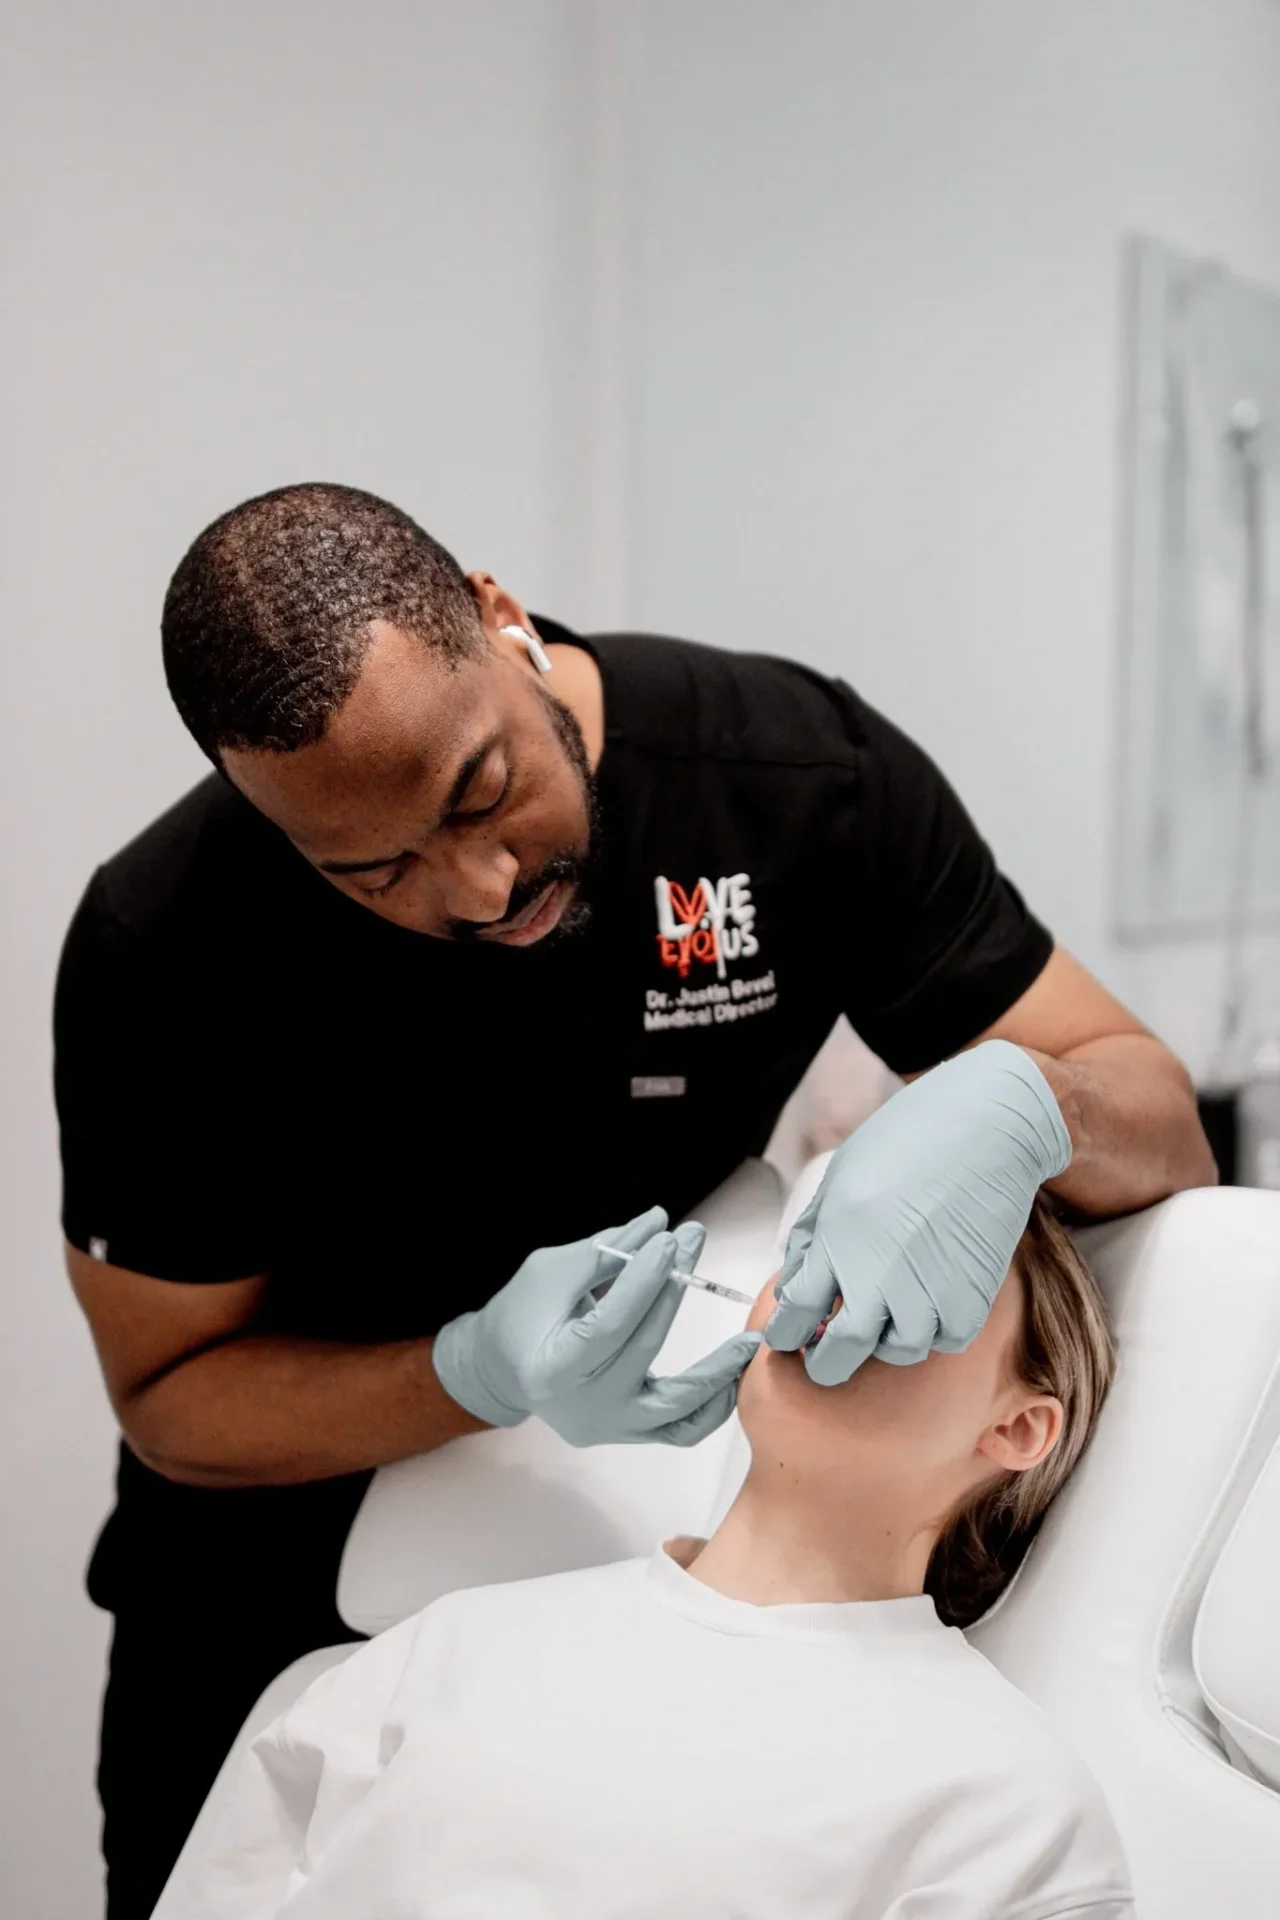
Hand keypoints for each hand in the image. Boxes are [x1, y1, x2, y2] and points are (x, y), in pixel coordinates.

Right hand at [432, 1207, 761, 1445]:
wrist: (504, 1368)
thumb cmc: (522, 1314)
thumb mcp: (549, 1273)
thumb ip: (605, 1251)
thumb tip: (660, 1223)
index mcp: (553, 1371)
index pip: (609, 1325)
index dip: (643, 1281)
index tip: (669, 1239)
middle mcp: (583, 1409)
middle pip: (642, 1348)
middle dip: (674, 1288)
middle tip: (694, 1239)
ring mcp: (610, 1428)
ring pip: (676, 1408)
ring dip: (718, 1372)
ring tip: (748, 1339)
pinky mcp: (630, 1433)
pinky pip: (681, 1429)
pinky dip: (711, 1405)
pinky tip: (733, 1374)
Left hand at [766, 1040, 1071, 1384]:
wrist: (985, 1129)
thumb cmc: (908, 1141)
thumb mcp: (841, 1178)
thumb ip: (816, 1236)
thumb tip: (795, 1284)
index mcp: (838, 1242)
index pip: (795, 1313)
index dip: (786, 1334)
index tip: (786, 1339)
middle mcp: (879, 1276)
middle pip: (841, 1352)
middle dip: (826, 1363)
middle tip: (825, 1357)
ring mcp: (928, 1292)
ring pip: (898, 1351)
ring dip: (886, 1340)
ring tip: (887, 1311)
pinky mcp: (971, 1297)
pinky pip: (945, 1338)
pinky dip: (934, 1329)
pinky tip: (929, 1300)